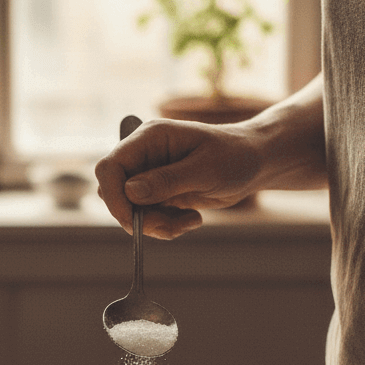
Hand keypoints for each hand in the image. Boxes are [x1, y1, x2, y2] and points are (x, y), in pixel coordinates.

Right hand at [94, 119, 262, 239]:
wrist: (254, 164)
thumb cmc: (235, 156)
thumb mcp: (205, 169)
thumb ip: (167, 180)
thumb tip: (130, 192)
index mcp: (149, 138)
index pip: (110, 167)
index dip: (114, 196)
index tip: (133, 221)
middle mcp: (143, 156)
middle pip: (115, 192)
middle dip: (138, 216)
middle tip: (168, 225)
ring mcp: (149, 175)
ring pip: (131, 211)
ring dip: (156, 225)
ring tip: (189, 221)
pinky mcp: (157, 194)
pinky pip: (147, 218)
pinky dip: (165, 226)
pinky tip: (191, 218)